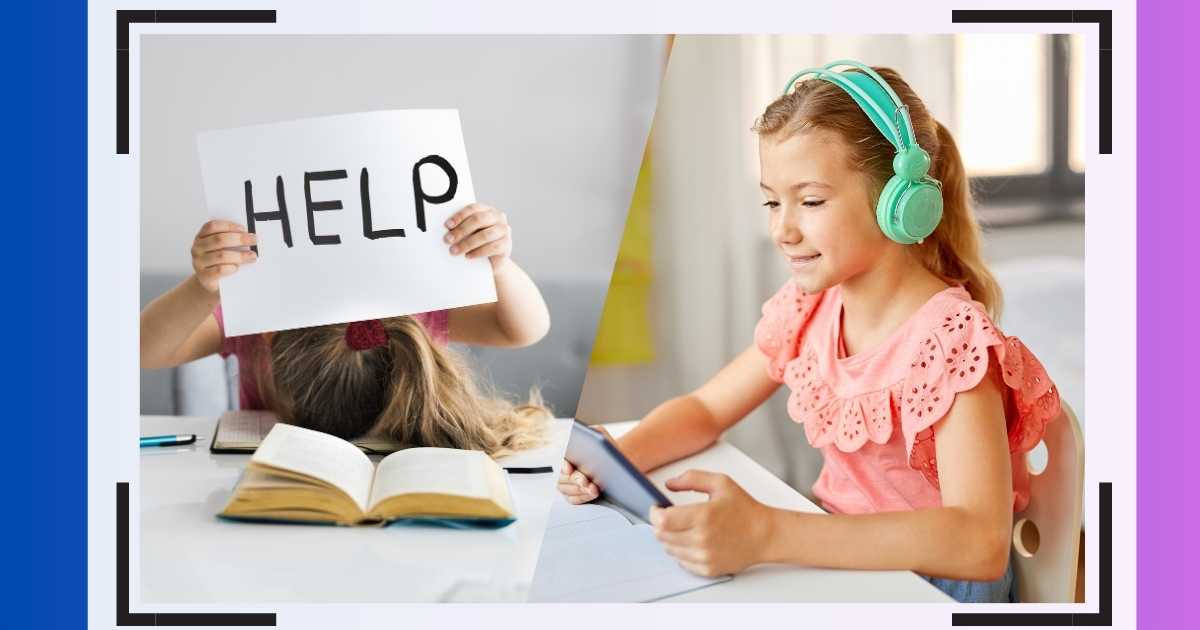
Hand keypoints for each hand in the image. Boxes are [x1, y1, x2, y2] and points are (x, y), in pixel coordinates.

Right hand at [190, 221, 257, 295]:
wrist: (213, 282)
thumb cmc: (220, 262)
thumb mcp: (223, 248)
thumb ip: (231, 240)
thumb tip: (250, 236)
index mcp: (201, 237)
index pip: (212, 226)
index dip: (228, 225)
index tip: (243, 228)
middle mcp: (197, 248)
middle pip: (219, 240)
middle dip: (239, 239)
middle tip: (254, 240)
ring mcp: (198, 262)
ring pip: (221, 255)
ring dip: (240, 255)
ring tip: (252, 256)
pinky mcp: (203, 276)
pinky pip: (219, 270)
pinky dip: (231, 268)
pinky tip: (237, 268)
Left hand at [444, 203, 511, 272]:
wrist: (493, 260)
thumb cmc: (479, 243)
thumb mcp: (471, 232)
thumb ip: (463, 227)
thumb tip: (447, 230)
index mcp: (488, 210)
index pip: (473, 208)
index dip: (459, 216)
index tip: (447, 225)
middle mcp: (498, 217)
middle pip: (478, 220)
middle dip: (461, 230)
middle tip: (448, 239)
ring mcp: (504, 230)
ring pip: (484, 235)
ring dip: (467, 243)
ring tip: (455, 251)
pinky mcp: (507, 244)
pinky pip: (491, 248)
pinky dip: (478, 252)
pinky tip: (468, 256)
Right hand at [557, 425, 616, 503]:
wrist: (613, 461)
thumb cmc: (605, 447)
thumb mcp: (600, 434)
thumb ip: (594, 431)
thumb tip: (591, 435)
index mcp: (565, 452)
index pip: (557, 459)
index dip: (562, 464)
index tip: (569, 468)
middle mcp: (561, 468)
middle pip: (561, 477)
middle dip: (574, 479)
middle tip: (585, 480)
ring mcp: (564, 482)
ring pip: (566, 489)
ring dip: (580, 490)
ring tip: (593, 489)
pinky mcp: (571, 494)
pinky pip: (572, 499)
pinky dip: (582, 498)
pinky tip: (592, 494)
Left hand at [649, 470, 775, 577]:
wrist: (765, 535)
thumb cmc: (745, 509)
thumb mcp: (721, 483)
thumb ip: (692, 478)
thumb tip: (669, 484)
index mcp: (703, 516)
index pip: (662, 521)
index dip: (654, 513)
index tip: (657, 508)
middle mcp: (702, 539)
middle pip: (661, 536)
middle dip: (661, 524)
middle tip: (672, 517)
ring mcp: (704, 557)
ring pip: (669, 549)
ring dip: (671, 538)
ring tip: (687, 528)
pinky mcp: (708, 569)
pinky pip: (681, 562)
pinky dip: (682, 552)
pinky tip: (694, 541)